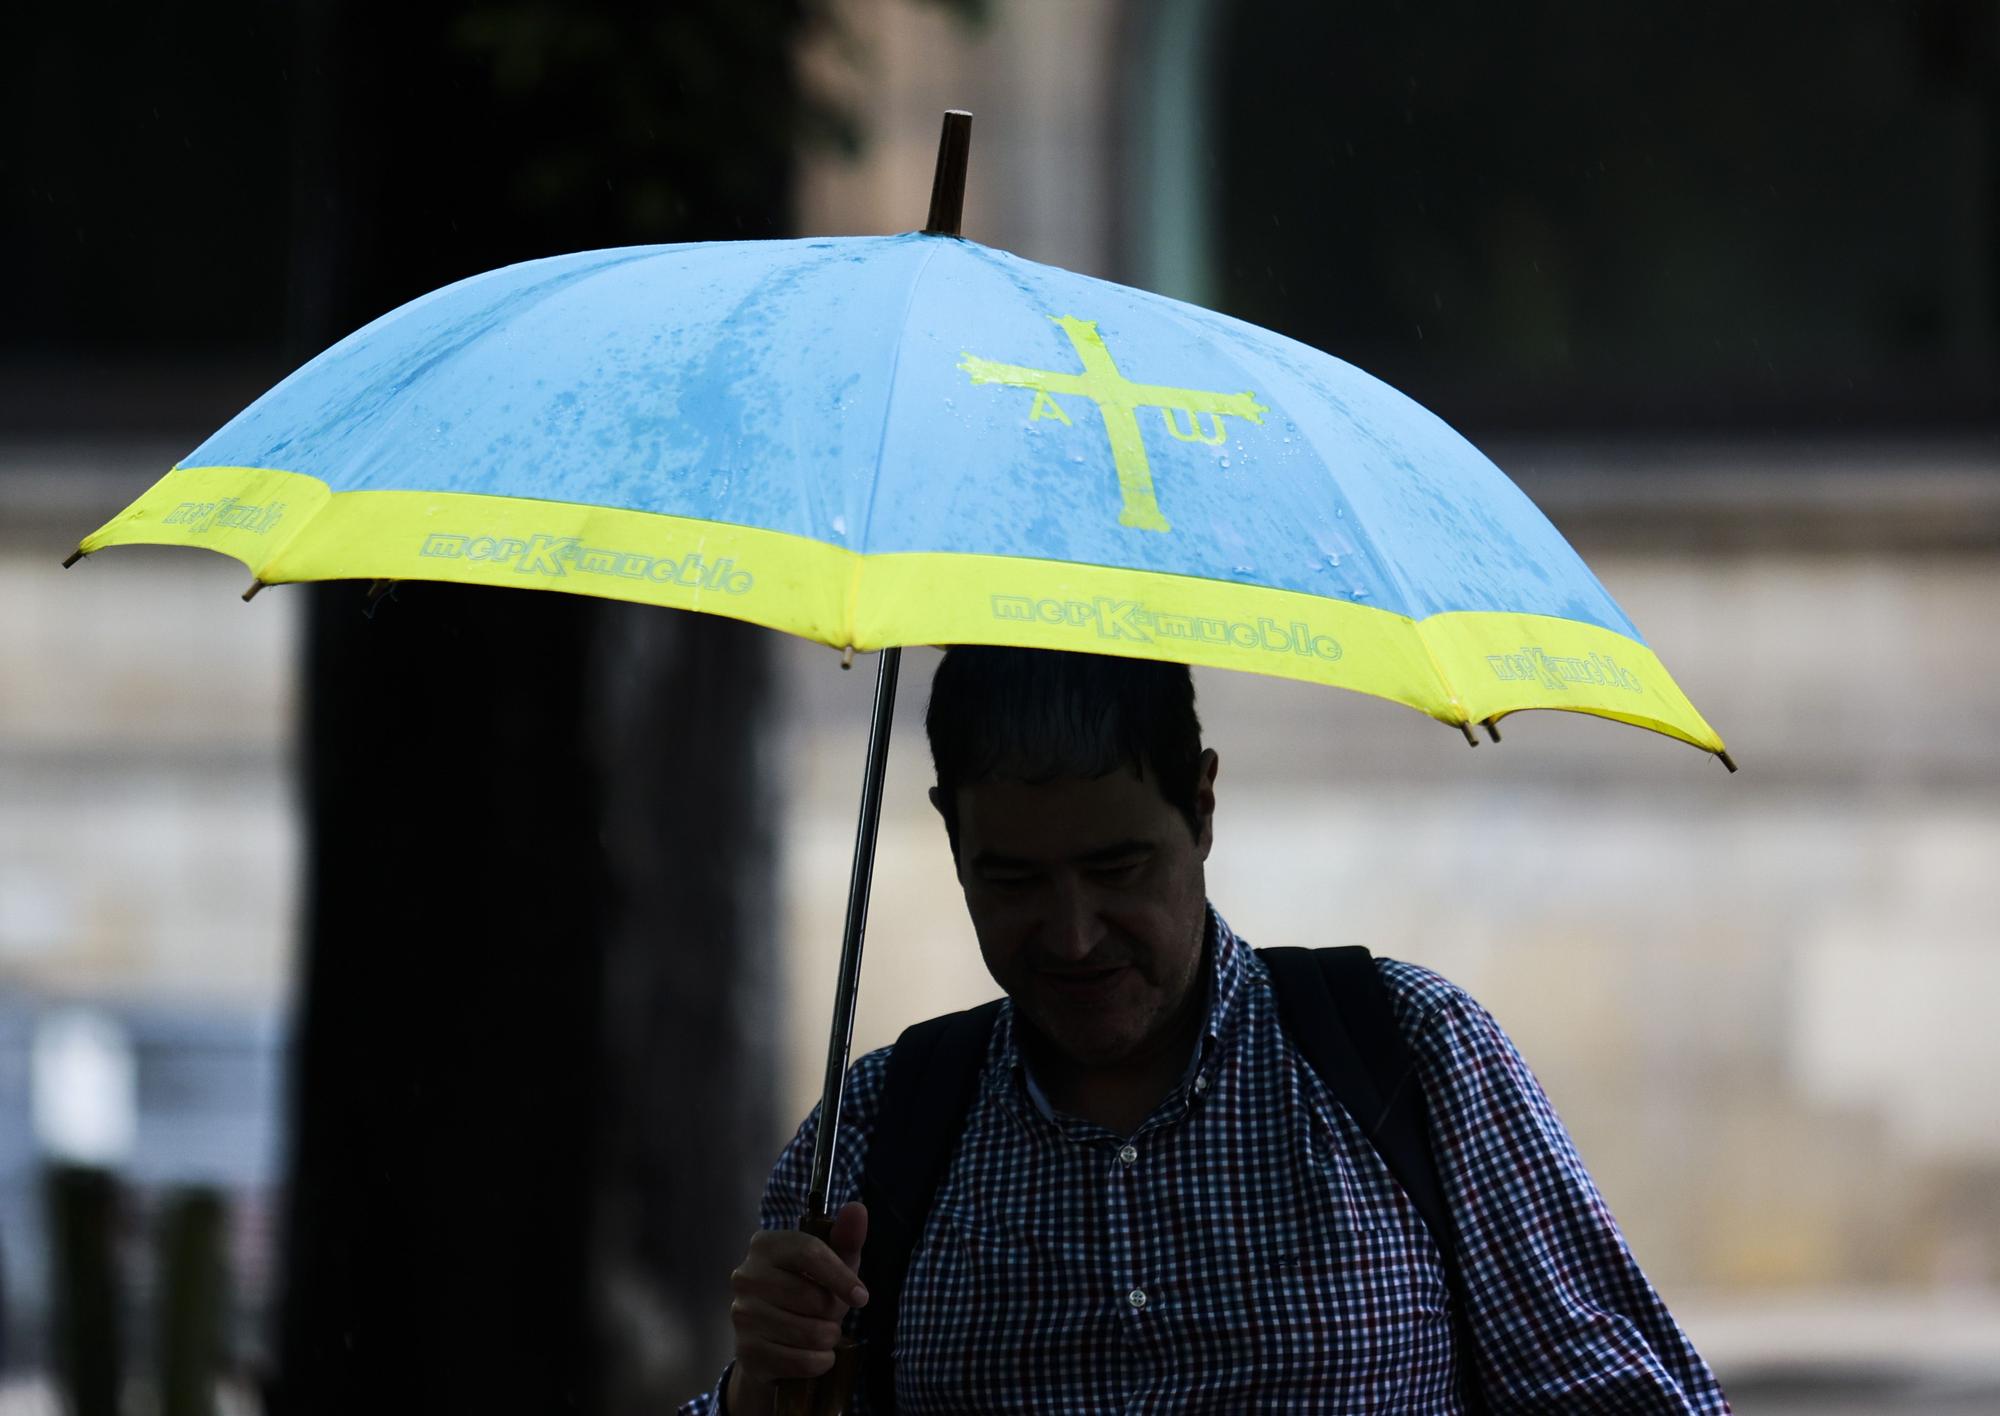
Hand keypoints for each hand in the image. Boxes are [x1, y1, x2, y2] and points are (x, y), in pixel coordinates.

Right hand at [725, 1201, 868, 1414]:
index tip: (862, 1297)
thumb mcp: (831, 1263)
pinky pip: (801, 1361)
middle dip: (833, 1312)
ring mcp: (742, 1315)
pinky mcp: (746, 1352)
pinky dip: (819, 1362)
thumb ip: (846, 1237)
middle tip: (829, 1314)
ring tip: (821, 1333)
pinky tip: (814, 1354)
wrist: (772, 1340)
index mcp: (765, 1245)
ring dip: (827, 1339)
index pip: (810, 1253)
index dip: (841, 1277)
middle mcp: (746, 1276)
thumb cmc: (807, 1291)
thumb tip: (857, 1208)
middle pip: (813, 1298)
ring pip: (810, 1332)